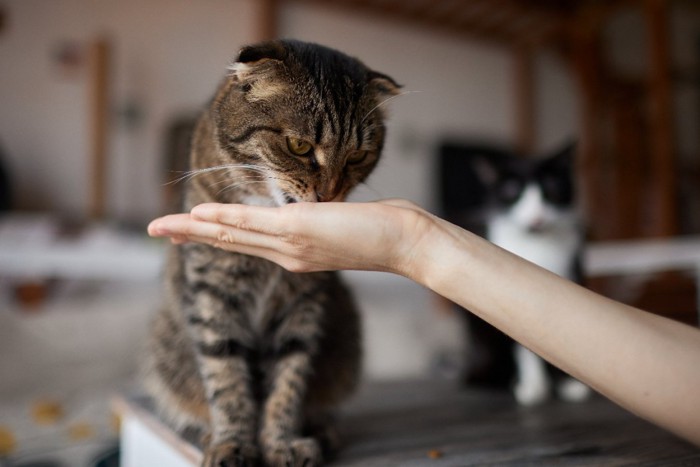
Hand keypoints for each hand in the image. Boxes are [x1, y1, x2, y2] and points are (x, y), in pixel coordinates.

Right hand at [148, 199, 432, 276]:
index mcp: (294, 255)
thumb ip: (315, 220)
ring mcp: (291, 244)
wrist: (405, 242)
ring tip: (162, 226)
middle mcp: (287, 255)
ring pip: (233, 235)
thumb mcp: (339, 226)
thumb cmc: (379, 231)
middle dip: (190, 237)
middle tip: (156, 231)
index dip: (211, 237)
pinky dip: (223, 220)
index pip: (245, 244)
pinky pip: (254, 225)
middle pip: (229, 244)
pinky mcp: (300, 230)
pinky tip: (200, 217)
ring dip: (194, 229)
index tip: (187, 230)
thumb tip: (305, 208)